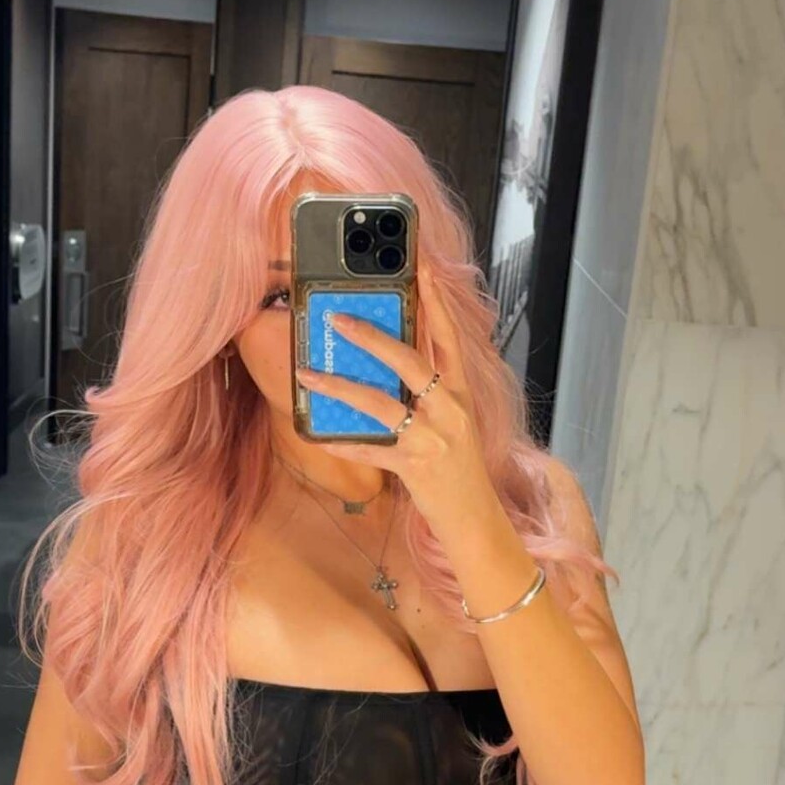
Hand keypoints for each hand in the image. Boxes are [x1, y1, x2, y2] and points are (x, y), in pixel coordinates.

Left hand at [294, 256, 494, 530]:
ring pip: (380, 404)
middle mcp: (449, 410)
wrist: (476, 518)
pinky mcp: (415, 467)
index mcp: (459, 394)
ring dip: (340, 387)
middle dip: (371, 337)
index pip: (448, 337)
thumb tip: (387, 363)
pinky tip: (319, 436)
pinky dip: (342, 444)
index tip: (420, 266)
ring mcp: (432, 439)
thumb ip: (428, 394)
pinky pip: (370, 452)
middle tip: (337, 318)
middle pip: (409, 361)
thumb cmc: (459, 468)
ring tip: (307, 375)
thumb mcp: (453, 422)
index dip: (435, 301)